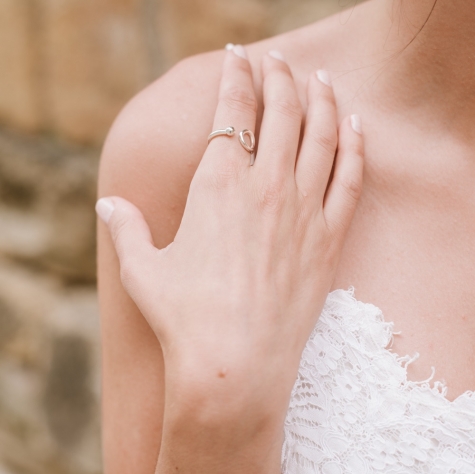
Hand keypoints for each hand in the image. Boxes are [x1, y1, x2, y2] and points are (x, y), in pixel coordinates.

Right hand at [96, 45, 363, 472]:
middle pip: (281, 110)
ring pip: (322, 135)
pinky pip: (351, 178)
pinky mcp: (329, 239)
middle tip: (276, 57)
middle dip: (278, 76)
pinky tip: (356, 125)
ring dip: (322, 99)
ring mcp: (303, 211)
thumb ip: (125, 227)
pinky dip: (356, 145)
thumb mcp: (142, 267)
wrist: (234, 364)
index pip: (232, 111)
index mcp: (218, 185)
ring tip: (321, 77)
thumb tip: (107, 205)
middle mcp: (266, 187)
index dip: (234, 77)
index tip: (236, 57)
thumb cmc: (184, 316)